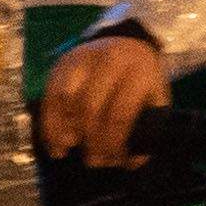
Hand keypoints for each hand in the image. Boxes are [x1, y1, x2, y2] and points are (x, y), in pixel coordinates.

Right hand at [40, 32, 170, 167]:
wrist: (127, 42)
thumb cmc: (142, 79)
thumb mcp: (156, 98)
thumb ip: (148, 128)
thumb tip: (131, 162)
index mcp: (138, 71)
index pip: (120, 114)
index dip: (114, 143)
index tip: (113, 161)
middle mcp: (109, 60)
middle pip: (91, 108)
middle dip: (90, 140)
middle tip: (93, 162)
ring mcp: (83, 57)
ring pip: (65, 98)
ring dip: (63, 130)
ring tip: (67, 151)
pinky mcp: (63, 61)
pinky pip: (50, 94)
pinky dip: (49, 121)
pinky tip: (53, 142)